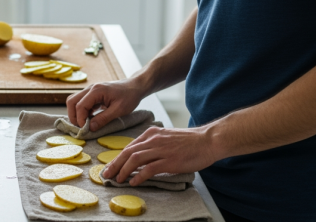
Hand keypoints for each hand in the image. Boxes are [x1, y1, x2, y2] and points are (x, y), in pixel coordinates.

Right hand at [66, 79, 143, 130]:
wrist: (135, 87)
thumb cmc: (129, 97)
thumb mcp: (118, 110)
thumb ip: (103, 119)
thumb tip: (90, 128)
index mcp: (96, 91)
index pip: (80, 106)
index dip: (80, 119)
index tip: (85, 130)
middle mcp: (90, 88)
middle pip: (72, 101)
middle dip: (73, 116)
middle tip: (81, 127)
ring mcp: (90, 90)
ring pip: (74, 101)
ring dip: (76, 113)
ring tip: (86, 124)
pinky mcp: (92, 94)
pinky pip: (81, 102)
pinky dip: (82, 111)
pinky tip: (90, 119)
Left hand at [101, 125, 221, 185]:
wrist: (208, 140)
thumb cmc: (190, 141)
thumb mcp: (167, 138)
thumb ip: (154, 145)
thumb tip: (142, 157)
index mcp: (151, 134)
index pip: (129, 146)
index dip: (118, 158)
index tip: (111, 166)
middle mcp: (153, 139)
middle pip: (127, 152)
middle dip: (115, 164)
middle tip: (106, 174)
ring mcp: (161, 149)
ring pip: (135, 159)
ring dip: (124, 170)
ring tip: (118, 179)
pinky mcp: (169, 160)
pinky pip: (149, 168)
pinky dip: (139, 176)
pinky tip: (134, 182)